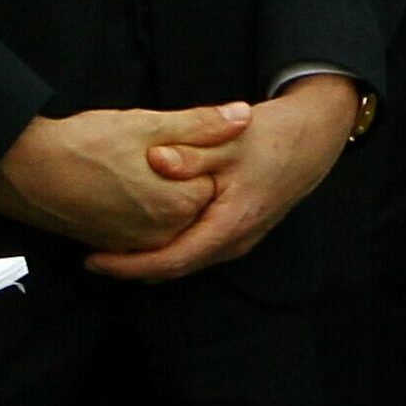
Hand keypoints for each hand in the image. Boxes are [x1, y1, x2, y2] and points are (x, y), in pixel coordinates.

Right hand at [0, 105, 243, 250]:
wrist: (26, 172)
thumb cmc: (85, 144)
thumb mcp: (148, 124)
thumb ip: (201, 124)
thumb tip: (244, 116)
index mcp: (179, 204)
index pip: (216, 178)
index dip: (201, 152)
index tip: (178, 136)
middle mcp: (164, 235)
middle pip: (195, 202)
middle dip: (186, 176)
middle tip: (154, 149)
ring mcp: (139, 245)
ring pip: (172, 217)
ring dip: (165, 193)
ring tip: (139, 164)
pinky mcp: (117, 248)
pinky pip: (148, 233)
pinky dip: (146, 211)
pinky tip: (128, 186)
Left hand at [85, 75, 355, 285]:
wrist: (312, 139)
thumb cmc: (271, 136)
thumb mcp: (230, 138)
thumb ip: (192, 150)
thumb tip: (155, 161)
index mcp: (230, 225)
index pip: (171, 261)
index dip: (129, 266)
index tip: (94, 262)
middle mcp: (234, 242)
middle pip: (175, 268)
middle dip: (132, 267)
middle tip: (92, 258)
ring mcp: (238, 240)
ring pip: (185, 260)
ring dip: (149, 259)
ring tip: (111, 247)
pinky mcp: (238, 231)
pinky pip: (196, 249)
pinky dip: (167, 247)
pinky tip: (146, 233)